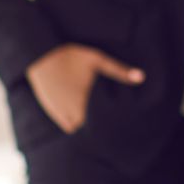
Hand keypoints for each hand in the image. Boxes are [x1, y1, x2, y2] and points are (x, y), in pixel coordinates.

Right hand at [25, 44, 144, 133]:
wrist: (41, 54)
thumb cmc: (72, 56)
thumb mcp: (98, 60)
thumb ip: (119, 71)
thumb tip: (142, 78)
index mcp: (85, 102)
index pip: (99, 124)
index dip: (108, 122)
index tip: (116, 118)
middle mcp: (70, 110)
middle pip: (87, 128)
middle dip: (96, 124)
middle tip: (107, 116)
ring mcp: (58, 111)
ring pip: (75, 128)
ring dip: (83, 124)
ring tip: (95, 115)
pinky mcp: (50, 108)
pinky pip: (64, 124)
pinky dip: (71, 122)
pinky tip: (80, 112)